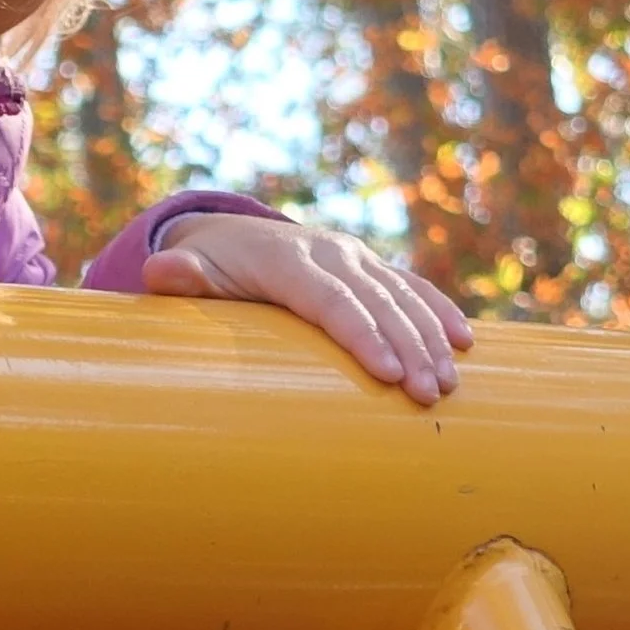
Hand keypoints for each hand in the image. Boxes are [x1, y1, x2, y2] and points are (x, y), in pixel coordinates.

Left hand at [142, 213, 472, 404]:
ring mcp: (353, 257)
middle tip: (429, 395)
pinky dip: (438, 311)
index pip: (330, 300)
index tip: (387, 374)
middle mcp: (327, 252)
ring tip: (450, 384)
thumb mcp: (188, 272)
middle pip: (375, 301)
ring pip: (401, 295)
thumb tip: (164, 272)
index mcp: (285, 259)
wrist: (225, 235)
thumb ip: (180, 278)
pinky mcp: (369, 266)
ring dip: (430, 338)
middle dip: (407, 347)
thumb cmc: (206, 268)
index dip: (360, 335)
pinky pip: (410, 286)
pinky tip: (465, 343)